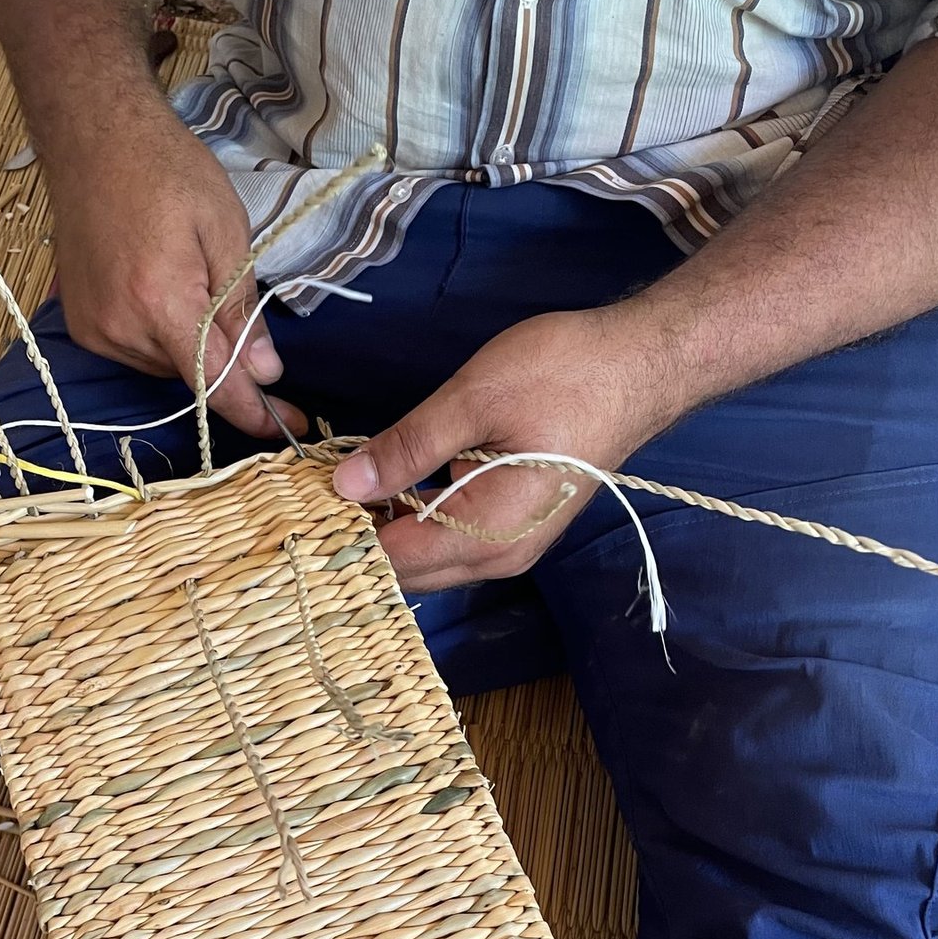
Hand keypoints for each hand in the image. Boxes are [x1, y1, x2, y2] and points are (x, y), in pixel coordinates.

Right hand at [43, 93, 303, 439]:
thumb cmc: (167, 170)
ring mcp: (93, 328)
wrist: (93, 135)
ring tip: (185, 279)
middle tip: (232, 304)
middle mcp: (120, 327)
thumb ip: (243, 309)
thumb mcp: (227, 231)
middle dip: (221, 357)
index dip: (255, 412)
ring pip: (162, 366)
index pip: (216, 384)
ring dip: (187, 344)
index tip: (290, 425)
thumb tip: (265, 372)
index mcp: (161, 303)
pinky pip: (132, 351)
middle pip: (190, 376)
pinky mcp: (79, 323)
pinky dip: (157, 334)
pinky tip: (159, 287)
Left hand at [331, 306, 680, 589]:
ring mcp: (510, 546)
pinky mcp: (513, 525)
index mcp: (488, 534)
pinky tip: (381, 488)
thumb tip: (345, 485)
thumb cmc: (566, 375)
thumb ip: (408, 445)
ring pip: (426, 560)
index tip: (295, 511)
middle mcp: (499, 557)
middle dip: (356, 543)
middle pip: (406, 572)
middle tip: (303, 500)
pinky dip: (411, 520)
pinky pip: (448, 540)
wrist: (642, 365)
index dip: (342, 540)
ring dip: (382, 532)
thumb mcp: (475, 398)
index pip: (393, 562)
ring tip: (333, 491)